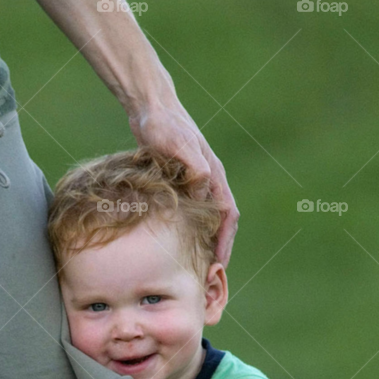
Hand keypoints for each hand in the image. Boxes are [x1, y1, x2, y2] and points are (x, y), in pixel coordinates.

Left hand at [129, 103, 238, 267]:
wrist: (150, 106)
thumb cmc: (163, 124)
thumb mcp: (178, 145)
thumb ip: (194, 168)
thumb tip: (203, 194)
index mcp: (213, 174)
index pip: (228, 215)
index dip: (225, 241)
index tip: (219, 263)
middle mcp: (208, 179)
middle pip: (221, 220)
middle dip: (218, 246)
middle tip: (208, 272)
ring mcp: (195, 180)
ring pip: (206, 217)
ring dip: (204, 239)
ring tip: (194, 262)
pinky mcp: (179, 179)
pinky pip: (189, 210)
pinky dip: (188, 228)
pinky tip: (175, 242)